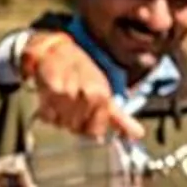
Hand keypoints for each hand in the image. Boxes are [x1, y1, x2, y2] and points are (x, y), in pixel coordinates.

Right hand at [20, 30, 143, 143]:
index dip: (90, 128)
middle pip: (77, 129)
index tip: (88, 116)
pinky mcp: (50, 91)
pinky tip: (52, 99)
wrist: (56, 51)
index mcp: (102, 96)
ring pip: (62, 124)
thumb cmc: (82, 72)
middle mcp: (86, 95)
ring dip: (61, 117)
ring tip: (62, 100)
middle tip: (73, 105)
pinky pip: (48, 117)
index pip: (95, 132)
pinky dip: (48, 112)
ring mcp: (68, 94)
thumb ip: (120, 118)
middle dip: (74, 122)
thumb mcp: (105, 92)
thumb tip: (138, 135)